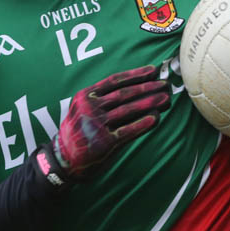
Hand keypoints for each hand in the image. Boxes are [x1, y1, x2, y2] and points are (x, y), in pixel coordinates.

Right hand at [36, 65, 169, 183]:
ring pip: (128, 109)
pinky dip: (143, 124)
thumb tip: (135, 88)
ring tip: (165, 99)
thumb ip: (102, 99)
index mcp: (85, 95)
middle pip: (124, 93)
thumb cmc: (78, 132)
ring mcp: (96, 125)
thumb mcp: (82, 109)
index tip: (152, 71)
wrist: (63, 159)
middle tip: (165, 84)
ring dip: (149, 103)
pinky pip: (128, 131)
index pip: (114, 80)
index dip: (135, 74)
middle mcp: (90, 107)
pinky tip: (155, 118)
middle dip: (147, 87)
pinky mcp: (104, 143)